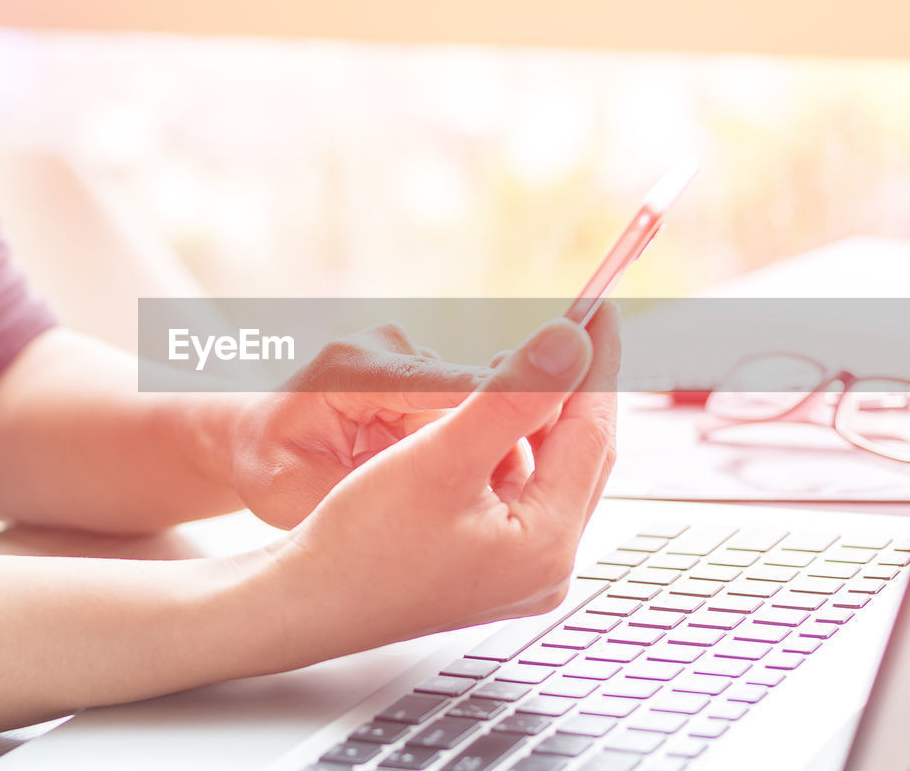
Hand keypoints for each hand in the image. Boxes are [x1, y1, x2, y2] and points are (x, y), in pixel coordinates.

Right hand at [270, 305, 619, 654]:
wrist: (310, 601)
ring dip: (536, 417)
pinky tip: (482, 421)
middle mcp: (547, 568)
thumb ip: (512, 396)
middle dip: (572, 388)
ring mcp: (523, 573)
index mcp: (546, 546)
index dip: (595, 364)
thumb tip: (571, 343)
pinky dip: (510, 449)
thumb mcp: (439, 457)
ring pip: (549, 471)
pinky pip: (521, 492)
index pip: (593, 435)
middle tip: (574, 326)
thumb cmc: (362, 542)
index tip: (599, 310)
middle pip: (580, 456)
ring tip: (514, 369)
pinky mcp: (495, 568)